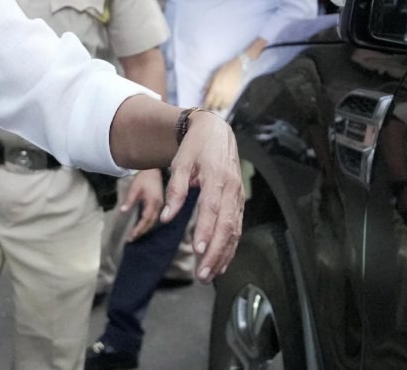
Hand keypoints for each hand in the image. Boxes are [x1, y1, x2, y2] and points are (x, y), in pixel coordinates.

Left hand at [120, 168, 164, 240]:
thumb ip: (129, 200)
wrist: (154, 169)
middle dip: (141, 231)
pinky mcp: (160, 203)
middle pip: (150, 223)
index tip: (131, 236)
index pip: (146, 220)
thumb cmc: (144, 177)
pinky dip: (148, 223)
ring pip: (153, 221)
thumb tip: (122, 211)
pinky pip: (154, 217)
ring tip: (135, 234)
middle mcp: (159, 206)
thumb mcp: (134, 188)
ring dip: (145, 228)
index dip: (139, 229)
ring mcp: (161, 205)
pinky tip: (142, 225)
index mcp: (153, 203)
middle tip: (131, 238)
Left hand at [162, 110, 242, 281]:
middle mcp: (231, 188)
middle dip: (215, 252)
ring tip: (210, 275)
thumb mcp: (180, 162)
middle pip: (226, 225)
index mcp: (215, 176)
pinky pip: (237, 228)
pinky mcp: (238, 202)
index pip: (211, 208)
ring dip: (223, 254)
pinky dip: (230, 247)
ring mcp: (238, 196)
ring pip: (234, 230)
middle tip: (202, 274)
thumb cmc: (195, 147)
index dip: (206, 230)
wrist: (216, 132)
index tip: (198, 250)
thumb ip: (175, 190)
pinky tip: (221, 263)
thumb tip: (168, 218)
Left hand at [203, 58, 242, 111]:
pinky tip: (223, 106)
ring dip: (218, 108)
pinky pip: (229, 105)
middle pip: (214, 106)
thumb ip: (207, 85)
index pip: (208, 101)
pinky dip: (225, 107)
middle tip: (209, 109)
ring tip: (217, 108)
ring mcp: (228, 95)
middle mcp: (221, 94)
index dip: (205, 106)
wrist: (236, 68)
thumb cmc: (223, 70)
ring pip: (222, 107)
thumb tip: (202, 93)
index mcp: (214, 89)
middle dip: (211, 108)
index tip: (204, 107)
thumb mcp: (213, 76)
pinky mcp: (234, 96)